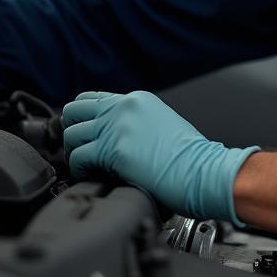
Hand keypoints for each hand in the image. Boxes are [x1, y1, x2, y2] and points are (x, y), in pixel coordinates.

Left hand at [61, 90, 258, 223]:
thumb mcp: (162, 124)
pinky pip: (78, 158)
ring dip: (74, 152)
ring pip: (71, 134)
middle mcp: (123, 107)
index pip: (91, 98)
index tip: (84, 134)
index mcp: (137, 99)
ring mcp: (117, 127)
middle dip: (72, 131)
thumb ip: (136, 123)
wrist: (205, 170)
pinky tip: (89, 177)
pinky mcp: (113, 151)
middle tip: (80, 150)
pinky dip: (78, 170)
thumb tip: (117, 137)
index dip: (83, 118)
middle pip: (74, 110)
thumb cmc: (192, 157)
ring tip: (85, 167)